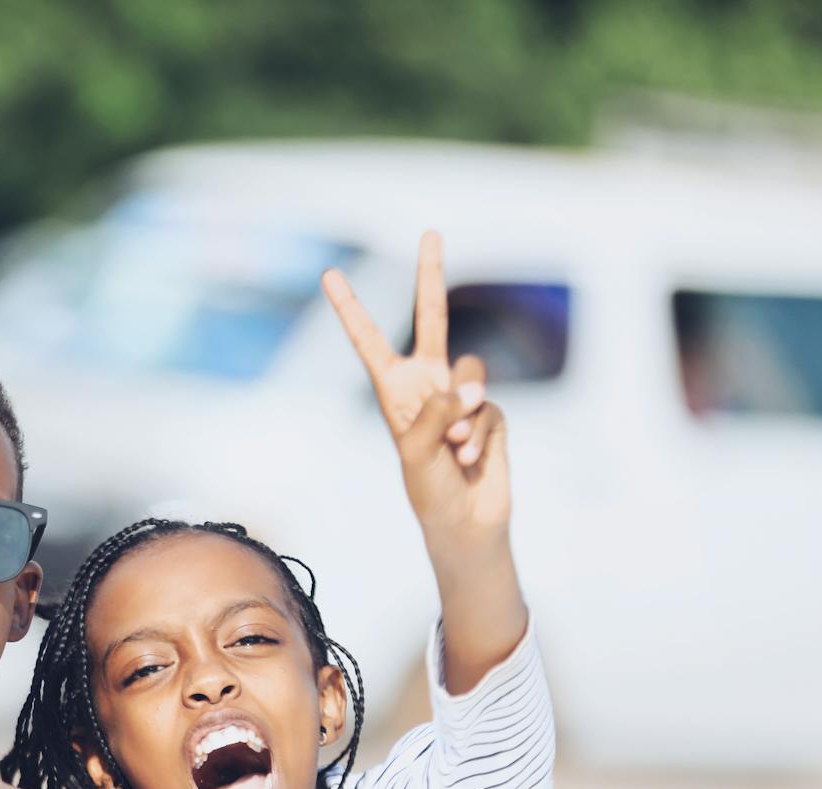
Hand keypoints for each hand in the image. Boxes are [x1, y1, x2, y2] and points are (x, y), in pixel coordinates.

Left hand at [322, 233, 510, 554]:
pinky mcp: (492, 411)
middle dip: (432, 276)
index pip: (371, 343)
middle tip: (430, 231)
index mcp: (394, 392)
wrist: (466, 524)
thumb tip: (468, 386)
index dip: (351, 310)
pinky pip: (489, 408)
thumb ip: (436, 412)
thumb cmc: (429, 492)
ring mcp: (462, 395)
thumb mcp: (417, 454)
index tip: (329, 274)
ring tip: (455, 446)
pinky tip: (471, 460)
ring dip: (464, 411)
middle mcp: (428, 385)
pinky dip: (479, 436)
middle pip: (433, 319)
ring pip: (472, 372)